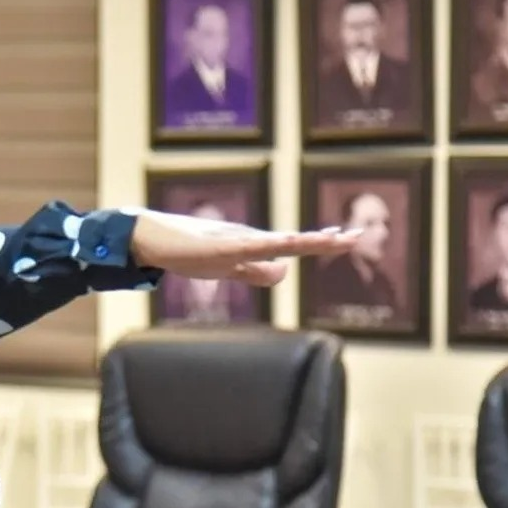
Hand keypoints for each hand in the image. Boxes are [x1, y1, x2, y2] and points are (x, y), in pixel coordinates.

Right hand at [129, 209, 361, 286]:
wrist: (150, 237)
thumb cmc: (185, 249)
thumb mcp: (227, 266)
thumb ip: (255, 270)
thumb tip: (284, 272)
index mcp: (252, 245)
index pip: (295, 245)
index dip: (322, 242)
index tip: (350, 238)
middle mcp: (248, 238)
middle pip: (294, 241)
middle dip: (325, 241)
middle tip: (357, 236)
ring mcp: (233, 240)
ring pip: (277, 242)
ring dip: (305, 241)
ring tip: (332, 239)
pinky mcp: (216, 245)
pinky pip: (247, 246)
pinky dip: (269, 245)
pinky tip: (285, 245)